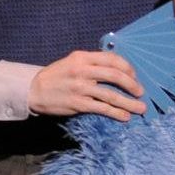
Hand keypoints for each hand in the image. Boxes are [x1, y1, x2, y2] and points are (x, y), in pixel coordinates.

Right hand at [28, 51, 147, 120]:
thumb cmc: (57, 75)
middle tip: (141, 92)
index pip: (112, 59)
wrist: (33, 90)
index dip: (127, 67)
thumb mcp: (73, 62)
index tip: (135, 76)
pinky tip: (125, 117)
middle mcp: (83, 71)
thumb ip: (92, 63)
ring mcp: (80, 88)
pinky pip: (102, 108)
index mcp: (83, 57)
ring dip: (129, 103)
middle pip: (116, 76)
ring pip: (111, 95)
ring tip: (140, 108)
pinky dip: (116, 113)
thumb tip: (118, 70)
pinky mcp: (78, 103)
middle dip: (132, 85)